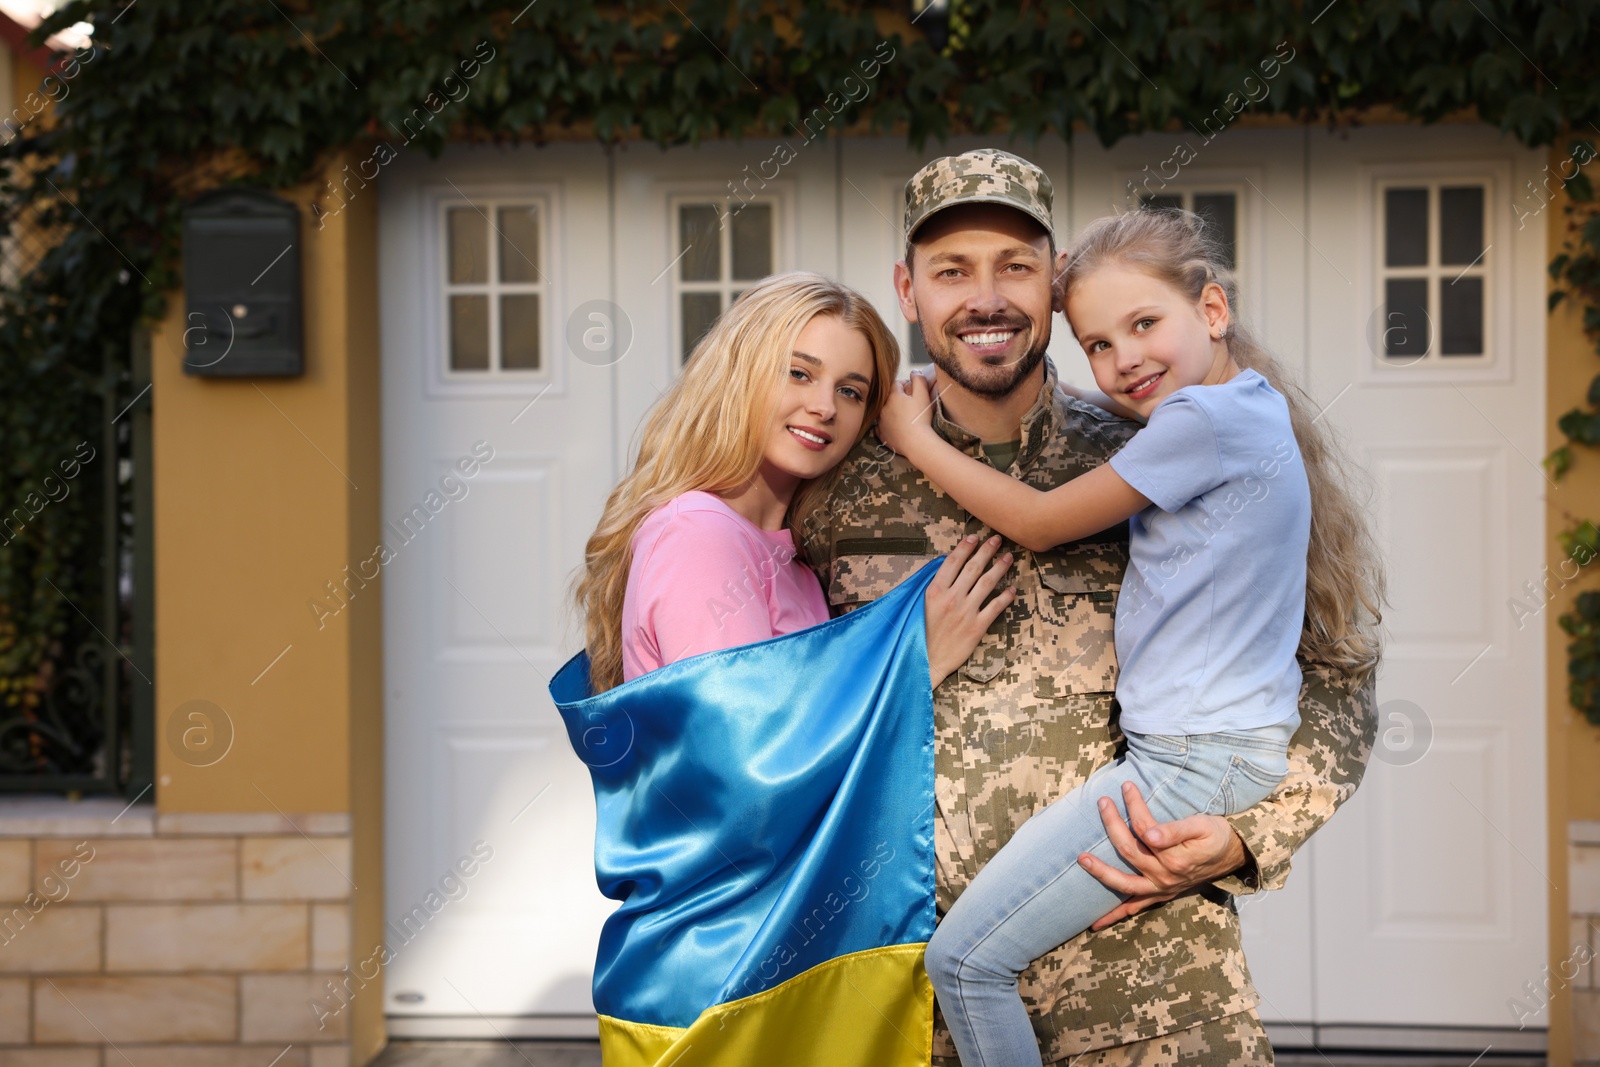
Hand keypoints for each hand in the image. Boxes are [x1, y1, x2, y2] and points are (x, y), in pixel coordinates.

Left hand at [875, 368, 938, 457]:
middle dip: (897, 398)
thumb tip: (914, 371)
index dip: (905, 385)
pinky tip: (898, 428)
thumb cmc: (921, 418)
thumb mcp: (923, 395)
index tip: (913, 391)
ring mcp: (880, 421)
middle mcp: (883, 407)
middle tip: (910, 404)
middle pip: (889, 398)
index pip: (895, 384)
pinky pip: (882, 427)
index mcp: (892, 396)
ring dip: (892, 411)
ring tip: (904, 416)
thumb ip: (919, 380)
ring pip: (884, 412)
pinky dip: (888, 425)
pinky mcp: (881, 434)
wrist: (916, 443)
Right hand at [923, 533, 1015, 688]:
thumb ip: (933, 588)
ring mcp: (965, 612)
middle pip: (973, 568)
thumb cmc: (919, 634)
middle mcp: (951, 598)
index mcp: (935, 591)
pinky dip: (1005, 597)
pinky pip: (995, 608)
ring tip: (1008, 557)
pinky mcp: (976, 628)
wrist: (925, 662)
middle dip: (986, 551)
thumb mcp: (918, 606)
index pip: (953, 562)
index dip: (965, 547)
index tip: (974, 537)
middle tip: (997, 539)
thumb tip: (945, 570)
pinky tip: (1012, 589)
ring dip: (999, 568)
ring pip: (986, 583)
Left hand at [1076, 780, 1248, 930]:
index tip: (1127, 786)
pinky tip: (1094, 923)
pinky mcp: (1159, 895)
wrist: (1232, 856)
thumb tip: (1150, 835)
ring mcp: (1160, 889)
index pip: (1144, 828)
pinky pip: (1133, 909)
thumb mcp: (1202, 826)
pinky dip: (1114, 915)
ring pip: (1124, 884)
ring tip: (1082, 860)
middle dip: (1112, 825)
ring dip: (1101, 872)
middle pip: (1128, 851)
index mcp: (1175, 858)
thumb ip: (1176, 831)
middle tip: (1102, 803)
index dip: (1134, 805)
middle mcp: (1165, 877)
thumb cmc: (1216, 836)